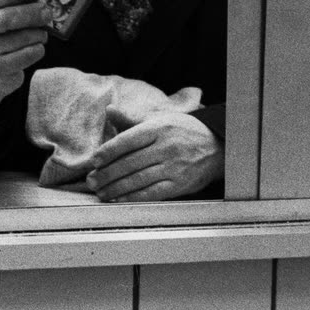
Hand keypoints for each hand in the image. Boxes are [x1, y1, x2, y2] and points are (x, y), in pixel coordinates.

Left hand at [86, 112, 221, 201]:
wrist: (218, 146)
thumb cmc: (182, 131)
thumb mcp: (159, 119)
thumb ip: (132, 119)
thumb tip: (109, 110)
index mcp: (159, 127)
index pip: (127, 140)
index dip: (108, 151)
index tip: (94, 160)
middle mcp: (166, 146)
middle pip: (130, 162)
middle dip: (107, 173)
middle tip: (91, 181)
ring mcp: (174, 167)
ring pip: (138, 179)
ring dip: (115, 188)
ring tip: (101, 192)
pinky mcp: (180, 184)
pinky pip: (152, 193)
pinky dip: (133, 197)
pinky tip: (119, 199)